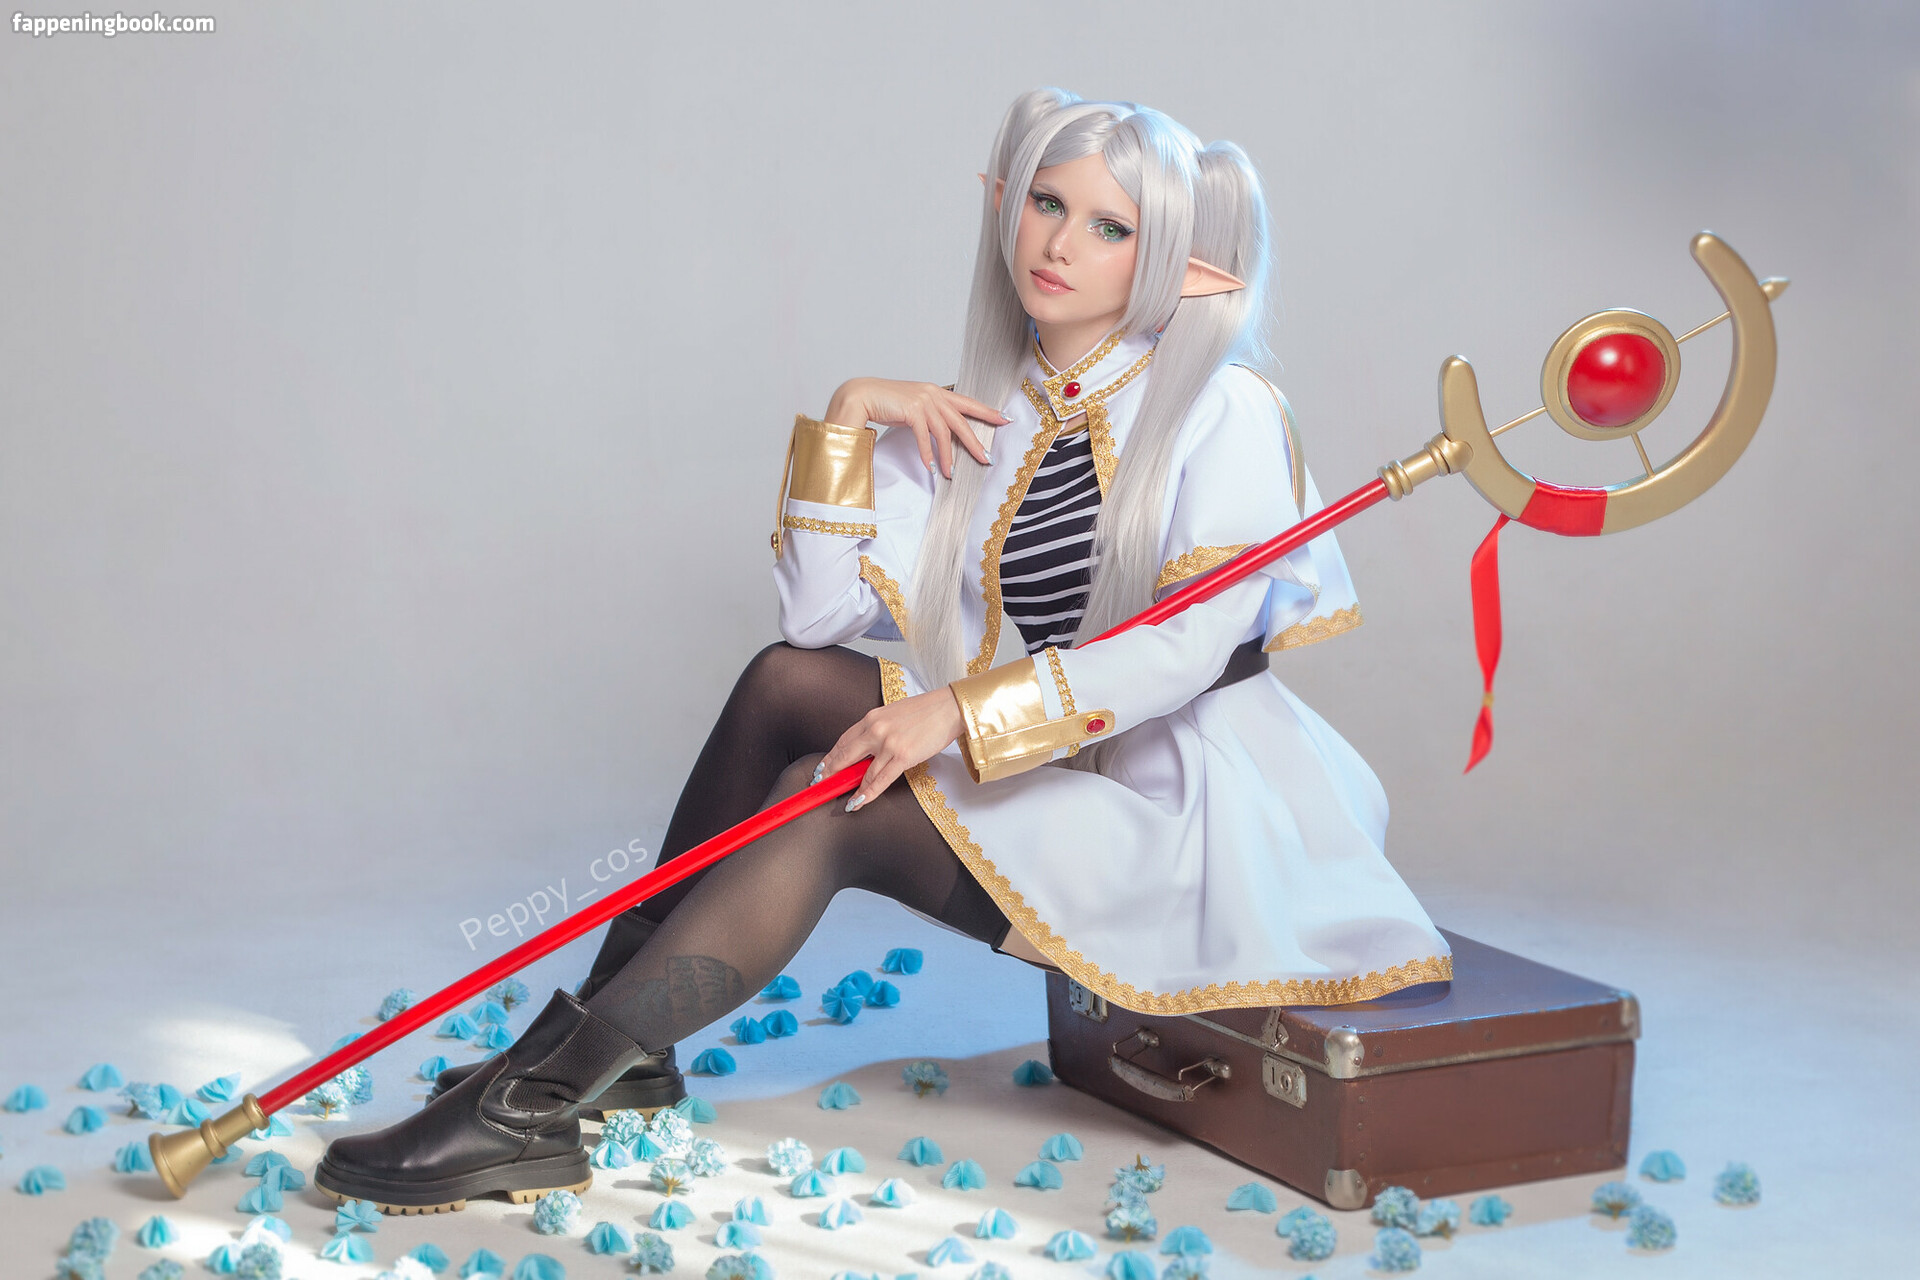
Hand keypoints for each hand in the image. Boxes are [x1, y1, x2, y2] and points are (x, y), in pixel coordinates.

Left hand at [815, 687, 967, 811]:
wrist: (949, 708)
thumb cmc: (925, 711)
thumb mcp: (892, 714)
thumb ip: (877, 729)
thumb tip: (866, 749)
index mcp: (871, 717)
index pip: (843, 740)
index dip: (831, 757)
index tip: (822, 768)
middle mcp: (876, 730)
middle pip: (845, 756)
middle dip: (831, 773)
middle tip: (821, 784)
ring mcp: (888, 744)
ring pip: (862, 772)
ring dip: (850, 788)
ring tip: (842, 798)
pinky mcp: (902, 757)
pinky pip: (880, 780)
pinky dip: (868, 793)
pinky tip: (859, 801)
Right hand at [825, 378, 1007, 478]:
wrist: (862, 395)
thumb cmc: (887, 402)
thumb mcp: (914, 406)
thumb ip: (931, 415)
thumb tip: (943, 432)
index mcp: (937, 392)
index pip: (968, 403)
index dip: (987, 411)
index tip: (1004, 419)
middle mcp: (933, 394)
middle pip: (961, 421)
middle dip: (975, 442)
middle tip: (986, 459)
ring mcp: (923, 401)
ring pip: (944, 432)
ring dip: (949, 456)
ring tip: (952, 473)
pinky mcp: (911, 410)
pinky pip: (925, 437)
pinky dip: (928, 454)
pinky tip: (931, 467)